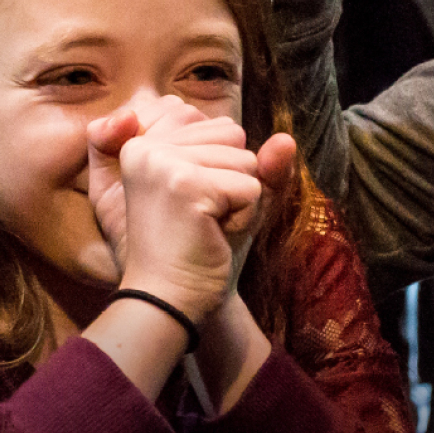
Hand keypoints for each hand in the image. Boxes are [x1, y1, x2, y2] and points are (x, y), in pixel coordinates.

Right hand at [88, 101, 296, 290]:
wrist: (170, 303)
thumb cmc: (197, 250)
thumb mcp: (231, 197)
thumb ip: (260, 164)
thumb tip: (287, 140)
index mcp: (146, 144)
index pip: (223, 129)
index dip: (225, 173)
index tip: (194, 206)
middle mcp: (147, 147)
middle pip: (235, 139)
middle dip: (234, 184)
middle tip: (202, 219)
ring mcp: (163, 164)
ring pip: (247, 162)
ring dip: (239, 202)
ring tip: (206, 227)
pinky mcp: (185, 184)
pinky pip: (251, 188)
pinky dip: (244, 218)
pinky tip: (213, 236)